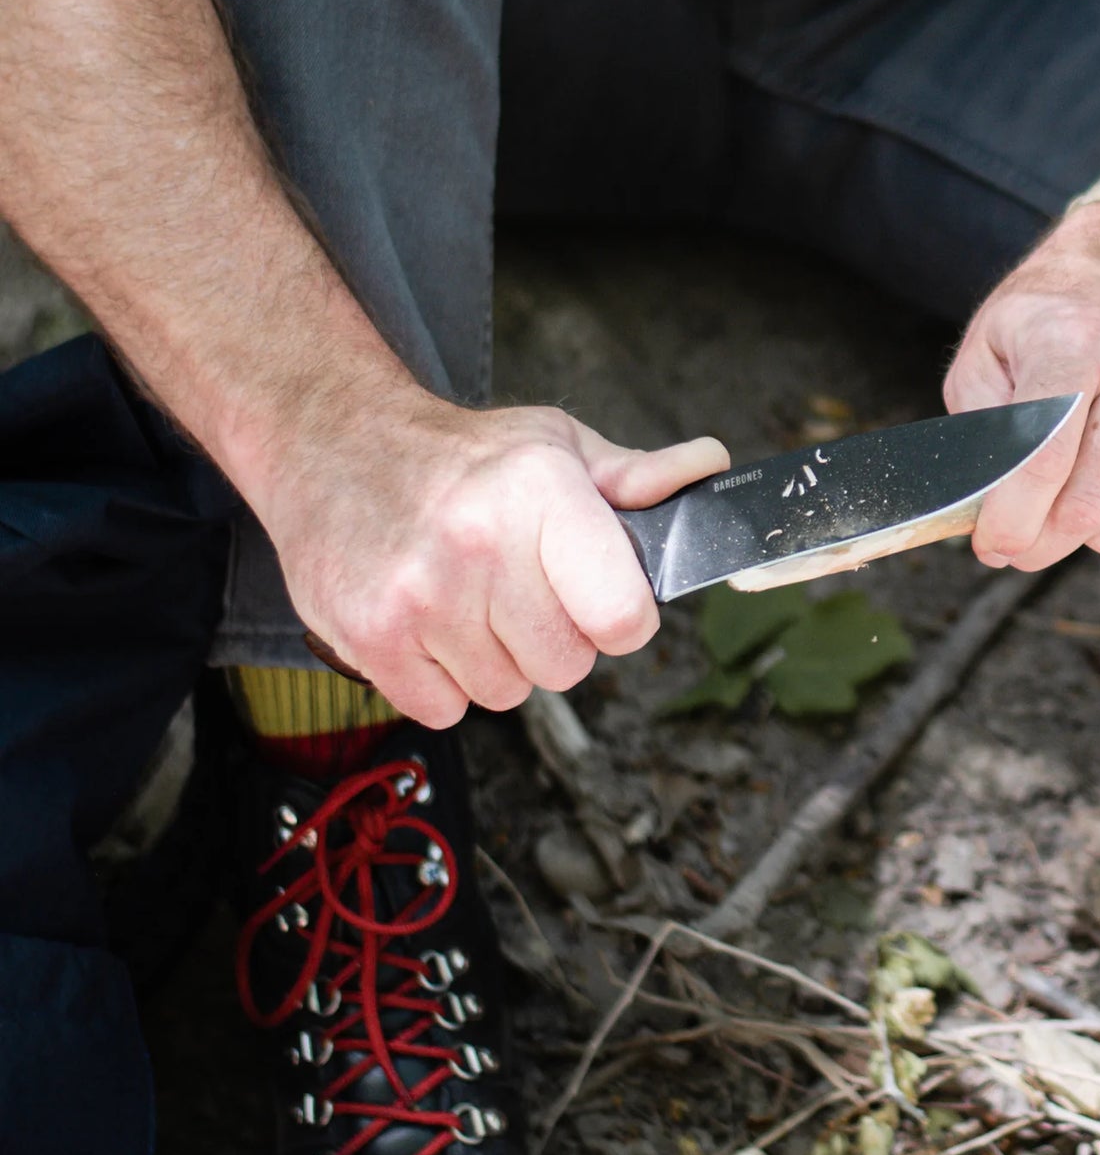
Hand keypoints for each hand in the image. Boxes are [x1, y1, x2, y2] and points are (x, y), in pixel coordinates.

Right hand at [250, 397, 728, 726]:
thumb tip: (711, 471)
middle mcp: (480, 542)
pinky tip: (430, 621)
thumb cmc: (460, 455)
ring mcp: (420, 595)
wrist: (332, 443)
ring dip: (496, 658)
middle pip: (567, 666)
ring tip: (468, 596)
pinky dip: (444, 680)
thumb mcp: (554, 444)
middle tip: (518, 586)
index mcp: (541, 490)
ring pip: (507, 692)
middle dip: (554, 636)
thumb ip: (636, 476)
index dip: (622, 618)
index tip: (603, 599)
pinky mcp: (372, 636)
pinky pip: (447, 710)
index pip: (623, 616)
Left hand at [943, 202, 1099, 570]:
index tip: (990, 547)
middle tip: (1014, 542)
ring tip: (1061, 494)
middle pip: (1086, 506)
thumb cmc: (1051, 317)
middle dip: (1038, 542)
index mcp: (1077, 345)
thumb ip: (979, 426)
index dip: (1011, 519)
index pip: (1045, 458)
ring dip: (1082, 532)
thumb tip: (982, 505)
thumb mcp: (988, 348)